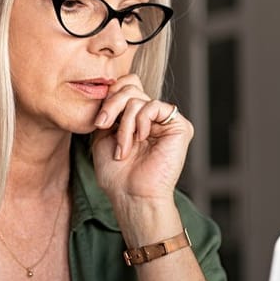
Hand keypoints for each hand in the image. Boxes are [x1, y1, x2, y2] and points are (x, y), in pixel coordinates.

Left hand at [90, 74, 191, 206]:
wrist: (132, 195)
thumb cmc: (116, 173)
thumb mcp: (103, 134)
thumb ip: (109, 109)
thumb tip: (112, 85)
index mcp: (136, 118)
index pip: (127, 86)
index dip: (111, 94)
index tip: (99, 120)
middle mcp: (153, 117)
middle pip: (131, 87)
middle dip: (112, 106)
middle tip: (103, 125)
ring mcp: (166, 121)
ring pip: (138, 98)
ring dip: (124, 124)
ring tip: (122, 147)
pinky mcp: (180, 126)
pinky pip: (154, 106)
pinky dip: (141, 121)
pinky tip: (141, 139)